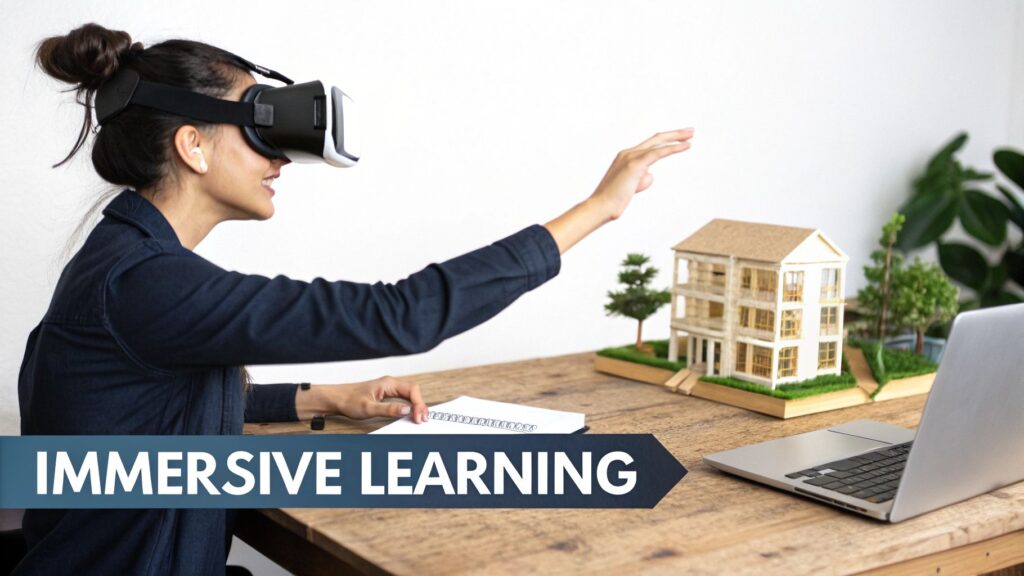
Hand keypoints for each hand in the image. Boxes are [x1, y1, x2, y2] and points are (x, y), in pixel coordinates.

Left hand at [317, 376, 428, 423]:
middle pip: (413, 392)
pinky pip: (403, 399)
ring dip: (416, 406)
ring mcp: (389, 389)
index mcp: (388, 383)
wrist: (336, 399)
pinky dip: (410, 407)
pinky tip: (410, 414)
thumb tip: (407, 410)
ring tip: (419, 418)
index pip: (412, 390)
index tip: (418, 417)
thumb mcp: (369, 408)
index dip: (419, 404)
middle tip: (422, 420)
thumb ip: (389, 409)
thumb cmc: (348, 400)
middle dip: (420, 405)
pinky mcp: (386, 395)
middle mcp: (390, 384)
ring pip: (410, 395)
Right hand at [543, 128, 693, 253]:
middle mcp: (628, 153)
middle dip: (674, 134)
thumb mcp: (631, 188)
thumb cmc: (613, 201)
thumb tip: (650, 175)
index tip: (679, 140)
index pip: (649, 145)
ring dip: (677, 138)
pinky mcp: (635, 164)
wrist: (601, 207)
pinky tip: (686, 146)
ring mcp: (631, 157)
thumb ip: (641, 179)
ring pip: (658, 143)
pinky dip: (673, 148)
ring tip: (691, 136)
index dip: (665, 141)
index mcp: (626, 157)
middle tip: (691, 131)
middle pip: (655, 138)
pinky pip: (658, 152)